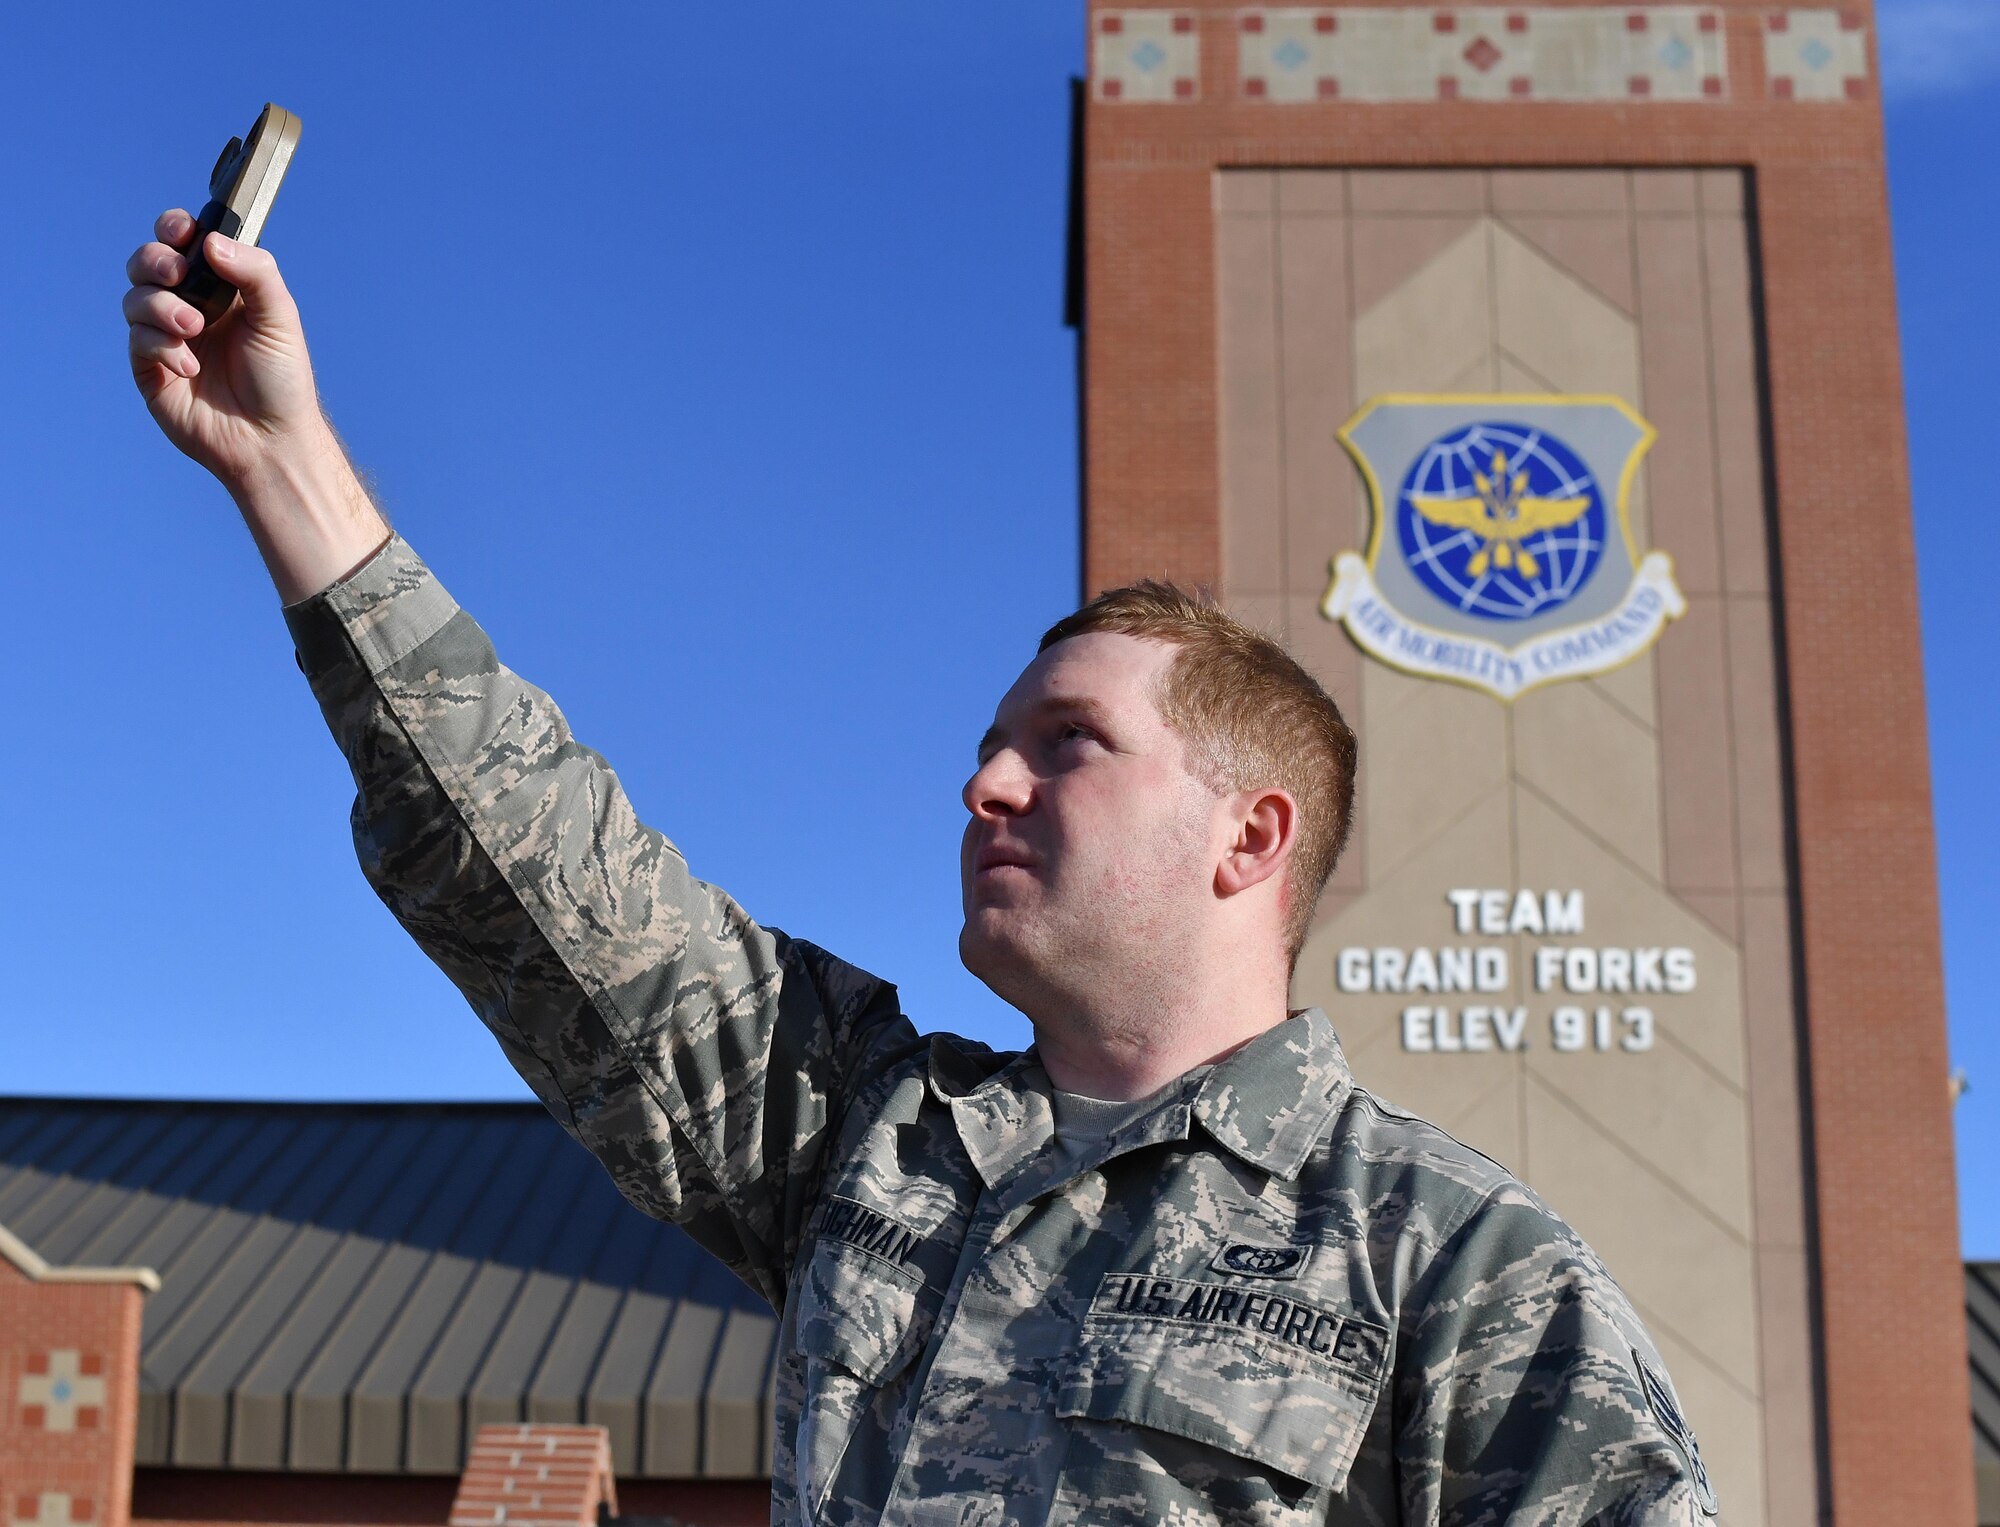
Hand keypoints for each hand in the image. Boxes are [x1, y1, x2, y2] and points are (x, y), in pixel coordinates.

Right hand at [124, 208, 329, 490]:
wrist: (269, 440)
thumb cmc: (282, 380)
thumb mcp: (281, 318)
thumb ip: (255, 272)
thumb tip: (211, 241)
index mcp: (222, 288)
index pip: (184, 242)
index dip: (174, 228)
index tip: (182, 233)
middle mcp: (190, 306)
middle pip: (148, 262)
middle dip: (155, 260)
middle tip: (178, 275)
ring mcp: (166, 336)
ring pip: (135, 297)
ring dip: (161, 306)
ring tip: (193, 329)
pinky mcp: (150, 368)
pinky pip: (137, 338)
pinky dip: (161, 346)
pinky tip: (190, 367)